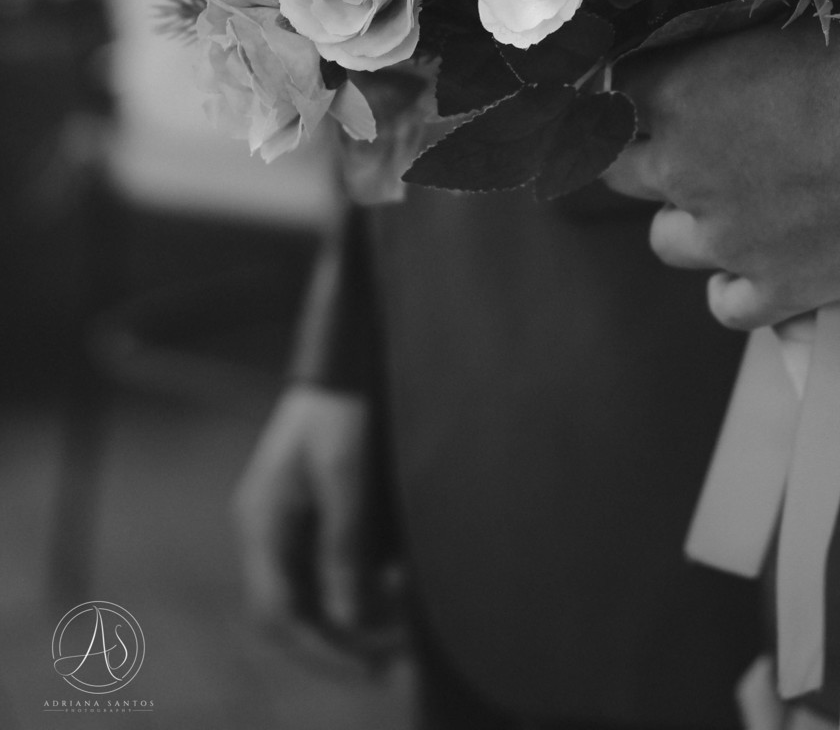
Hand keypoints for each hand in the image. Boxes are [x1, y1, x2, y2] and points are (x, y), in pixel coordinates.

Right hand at [233, 383, 407, 676]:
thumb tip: (351, 621)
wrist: (344, 356)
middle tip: (385, 658)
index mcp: (261, 522)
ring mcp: (282, 521)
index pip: (278, 613)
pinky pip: (319, 568)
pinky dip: (349, 587)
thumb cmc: (343, 408)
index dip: (321, 650)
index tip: (367, 667)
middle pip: (287, 611)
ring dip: (344, 616)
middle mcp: (263, 529)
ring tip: (395, 628)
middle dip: (333, 640)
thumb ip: (345, 546)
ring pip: (305, 593)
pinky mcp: (306, 511)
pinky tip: (388, 587)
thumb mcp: (348, 475)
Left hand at [606, 11, 839, 329]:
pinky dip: (736, 285)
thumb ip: (737, 55)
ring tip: (736, 202)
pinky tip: (765, 261)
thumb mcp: (796, 29)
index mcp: (684, 89)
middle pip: (623, 170)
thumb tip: (723, 59)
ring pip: (665, 240)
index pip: (620, 90)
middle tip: (697, 143)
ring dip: (690, 219)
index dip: (644, 88)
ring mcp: (728, 237)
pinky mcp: (779, 290)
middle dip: (650, 154)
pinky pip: (723, 303)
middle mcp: (687, 167)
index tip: (667, 86)